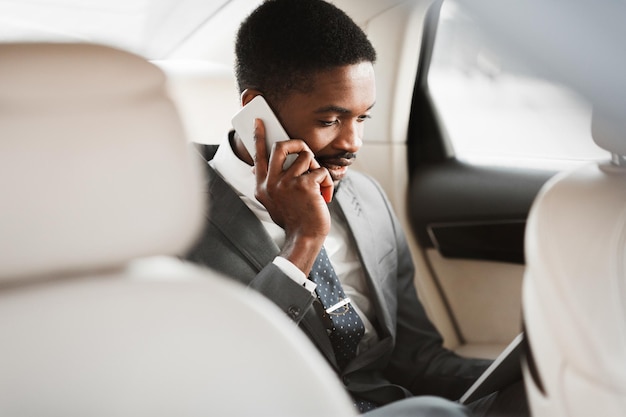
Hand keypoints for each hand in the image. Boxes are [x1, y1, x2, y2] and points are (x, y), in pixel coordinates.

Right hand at [253, 118, 333, 273]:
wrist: (304, 237)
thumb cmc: (293, 219)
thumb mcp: (273, 202)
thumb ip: (270, 184)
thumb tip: (264, 167)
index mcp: (262, 186)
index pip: (258, 156)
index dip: (259, 137)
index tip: (259, 122)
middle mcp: (271, 183)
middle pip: (282, 147)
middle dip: (297, 143)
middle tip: (304, 151)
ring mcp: (287, 183)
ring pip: (306, 156)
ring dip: (316, 167)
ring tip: (318, 183)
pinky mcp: (305, 186)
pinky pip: (320, 171)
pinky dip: (327, 182)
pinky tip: (324, 195)